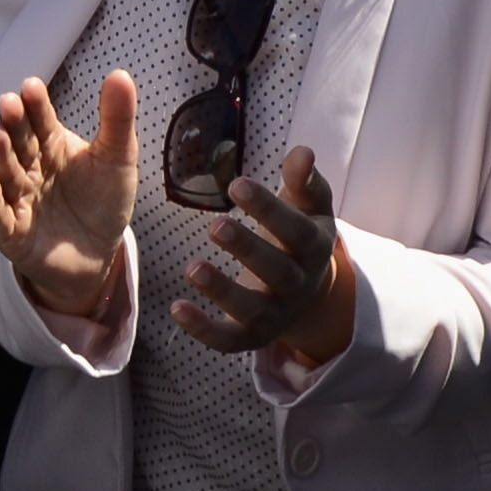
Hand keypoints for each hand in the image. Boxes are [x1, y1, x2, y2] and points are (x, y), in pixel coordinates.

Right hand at [0, 68, 142, 345]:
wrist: (99, 254)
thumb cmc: (103, 200)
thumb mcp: (118, 157)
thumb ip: (117, 119)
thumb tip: (120, 73)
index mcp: (51, 146)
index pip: (40, 120)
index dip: (36, 105)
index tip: (32, 86)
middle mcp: (30, 169)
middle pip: (18, 143)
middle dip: (12, 124)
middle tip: (8, 103)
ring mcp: (20, 200)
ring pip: (5, 174)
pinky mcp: (14, 234)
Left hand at [164, 141, 360, 381]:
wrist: (311, 294)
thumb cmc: (299, 236)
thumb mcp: (308, 207)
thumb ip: (304, 181)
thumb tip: (303, 151)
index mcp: (313, 248)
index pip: (296, 230)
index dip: (269, 209)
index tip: (237, 184)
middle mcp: (298, 284)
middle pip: (276, 271)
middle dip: (247, 249)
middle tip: (215, 225)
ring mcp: (276, 314)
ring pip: (252, 309)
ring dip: (223, 291)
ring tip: (192, 267)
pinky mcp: (251, 336)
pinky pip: (229, 339)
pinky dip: (204, 329)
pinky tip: (176, 308)